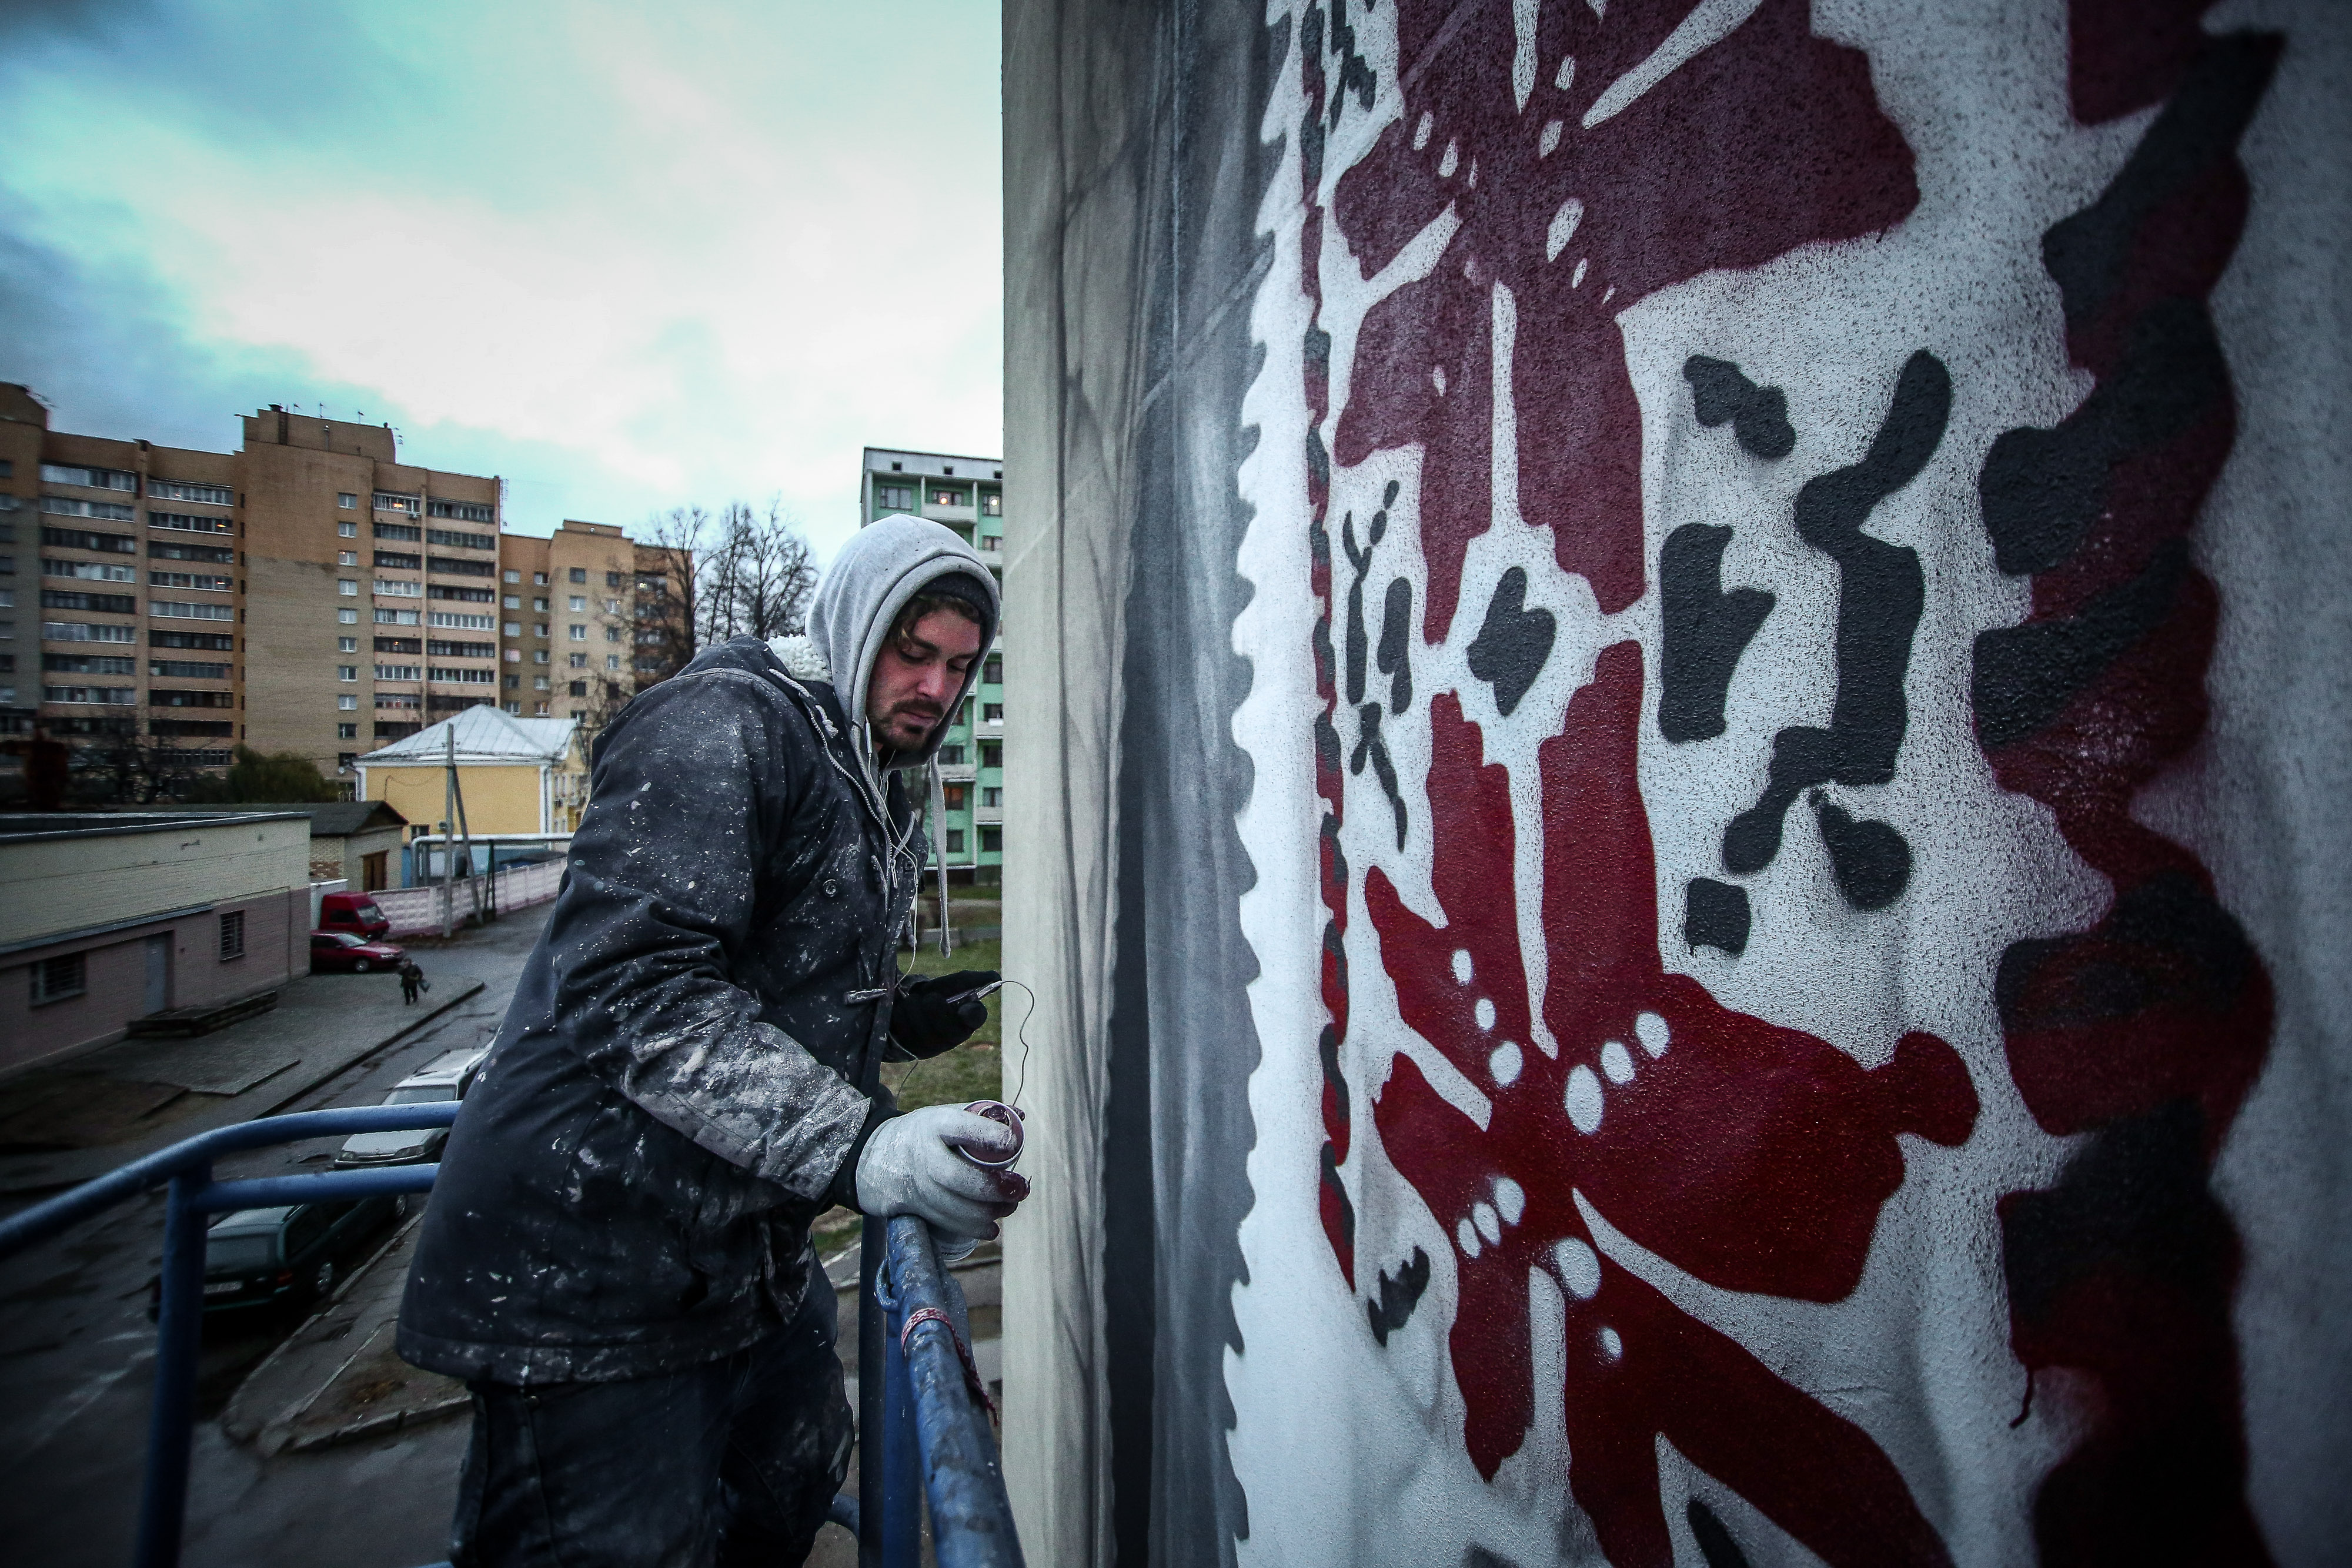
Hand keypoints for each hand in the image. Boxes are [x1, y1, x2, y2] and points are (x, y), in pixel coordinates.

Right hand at [854, 1105, 1029, 1245]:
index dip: (988, 1136)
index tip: (1014, 1144)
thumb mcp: (944, 1115)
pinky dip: (971, 1227)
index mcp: (934, 1124)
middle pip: (956, 1177)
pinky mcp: (910, 1206)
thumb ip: (980, 1116)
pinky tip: (990, 1228)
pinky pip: (944, 1221)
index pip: (961, 1127)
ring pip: (952, 1206)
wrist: (874, 1154)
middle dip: (992, 1188)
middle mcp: (922, 1154)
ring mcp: (914, 1183)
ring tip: (1010, 1207)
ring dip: (987, 1212)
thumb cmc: (923, 1133)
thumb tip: (1020, 1116)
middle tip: (1019, 1189)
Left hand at [890, 970, 998, 1057]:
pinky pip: (904, 1028)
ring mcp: (930, 1048)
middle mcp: (951, 1039)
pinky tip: (902, 1012)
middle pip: (947, 1027)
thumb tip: (995, 977)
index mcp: (966, 1021)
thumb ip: (967, 981)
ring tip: (912, 1003)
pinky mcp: (909, 1050)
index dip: (973, 1013)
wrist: (900, 1008)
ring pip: (921, 1025)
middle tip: (929, 997)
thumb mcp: (946, 987)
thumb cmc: (930, 997)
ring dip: (913, 1006)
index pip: (976, 1019)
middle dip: (934, 1006)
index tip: (965, 1007)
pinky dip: (900, 1013)